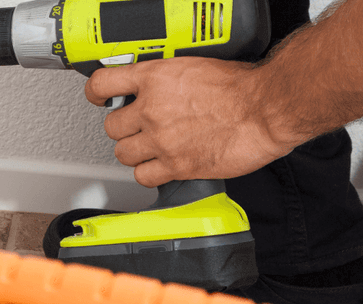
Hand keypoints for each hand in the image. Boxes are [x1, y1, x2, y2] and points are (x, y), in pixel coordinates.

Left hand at [84, 57, 309, 186]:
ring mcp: (162, 140)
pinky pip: (144, 176)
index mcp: (155, 78)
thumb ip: (168, 79)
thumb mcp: (195, 67)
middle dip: (125, 128)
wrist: (266, 109)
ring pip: (123, 154)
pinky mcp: (176, 166)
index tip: (100, 98)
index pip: (102, 83)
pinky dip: (150, 174)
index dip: (96, 93)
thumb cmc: (242, 87)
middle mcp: (152, 109)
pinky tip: (162, 167)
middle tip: (139, 128)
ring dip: (135, 152)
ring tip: (151, 148)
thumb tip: (156, 85)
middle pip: (112, 126)